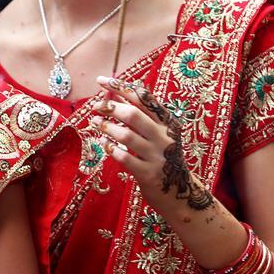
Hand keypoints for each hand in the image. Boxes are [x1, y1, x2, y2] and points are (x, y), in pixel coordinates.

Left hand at [93, 76, 213, 212]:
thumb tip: (111, 92)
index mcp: (167, 121)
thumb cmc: (160, 156)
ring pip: (126, 135)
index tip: (101, 81)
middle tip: (95, 107)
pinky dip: (110, 148)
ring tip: (95, 122)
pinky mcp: (149, 174)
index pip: (143, 97)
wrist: (178, 192)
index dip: (120, 87)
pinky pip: (124, 157)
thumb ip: (136, 113)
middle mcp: (164, 136)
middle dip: (111, 107)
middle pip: (133, 114)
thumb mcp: (154, 132)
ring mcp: (157, 156)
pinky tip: (103, 142)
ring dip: (107, 127)